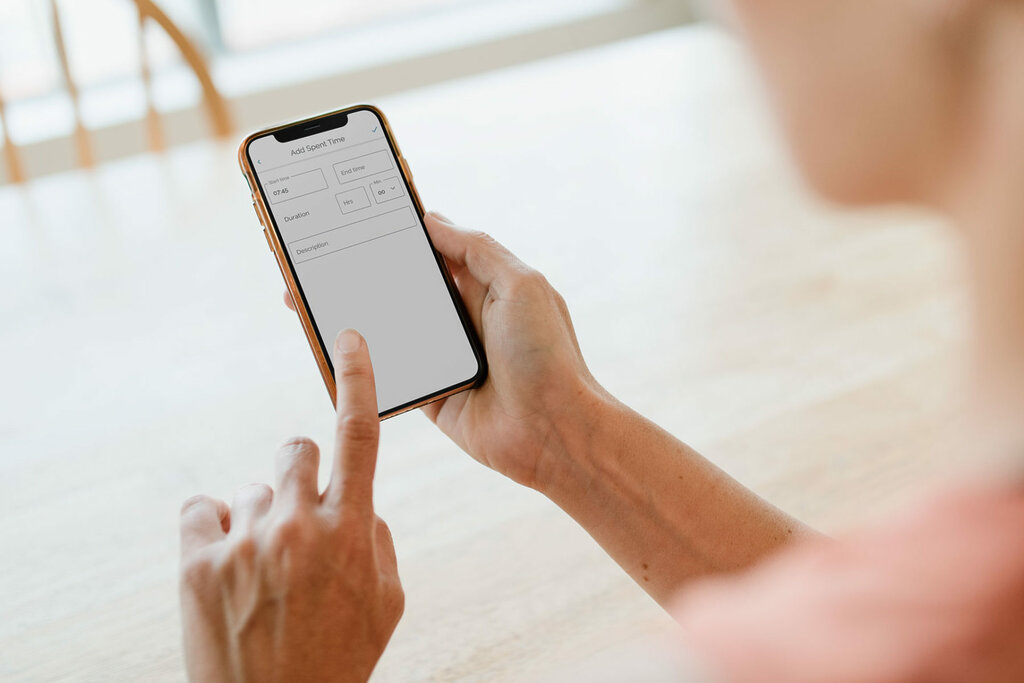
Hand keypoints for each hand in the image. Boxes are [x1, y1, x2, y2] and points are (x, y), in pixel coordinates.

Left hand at [178, 329, 402, 682]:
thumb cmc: (339, 658)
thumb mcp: (389, 602)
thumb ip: (379, 537)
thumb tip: (355, 501)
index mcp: (352, 528)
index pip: (359, 433)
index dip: (357, 378)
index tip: (349, 337)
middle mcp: (298, 525)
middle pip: (295, 448)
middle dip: (300, 472)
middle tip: (299, 515)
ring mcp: (244, 542)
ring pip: (253, 488)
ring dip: (261, 517)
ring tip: (263, 571)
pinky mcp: (196, 563)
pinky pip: (203, 507)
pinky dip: (214, 526)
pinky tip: (226, 562)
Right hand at [285, 212, 604, 488]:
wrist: (554, 432)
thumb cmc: (546, 355)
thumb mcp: (521, 285)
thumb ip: (476, 250)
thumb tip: (431, 220)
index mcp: (484, 287)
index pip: (432, 253)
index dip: (397, 237)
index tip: (354, 220)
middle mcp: (461, 319)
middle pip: (401, 289)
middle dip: (361, 274)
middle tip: (314, 258)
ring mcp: (442, 357)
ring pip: (388, 329)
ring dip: (353, 315)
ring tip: (305, 297)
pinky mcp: (430, 393)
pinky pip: (388, 372)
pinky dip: (360, 362)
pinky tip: (327, 345)